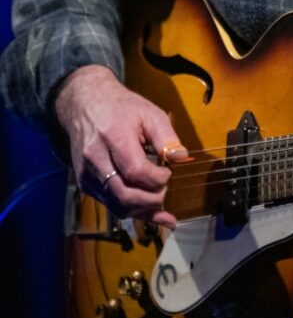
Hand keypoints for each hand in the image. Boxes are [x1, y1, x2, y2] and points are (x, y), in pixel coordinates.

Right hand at [54, 65, 187, 226]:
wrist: (85, 106)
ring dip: (142, 210)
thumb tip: (182, 158)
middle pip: (125, 195)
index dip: (158, 179)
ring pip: (116, 206)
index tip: (168, 172)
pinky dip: (130, 209)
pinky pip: (109, 204)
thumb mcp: (149, 113)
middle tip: (165, 188)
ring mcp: (87, 174)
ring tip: (160, 204)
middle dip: (152, 200)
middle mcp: (95, 159)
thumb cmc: (121, 108)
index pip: (136, 171)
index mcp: (113, 137)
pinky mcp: (85, 183)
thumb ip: (166, 137)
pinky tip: (148, 209)